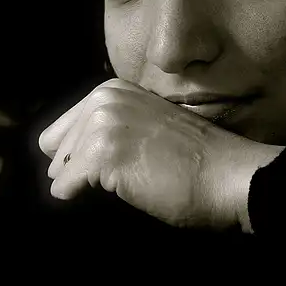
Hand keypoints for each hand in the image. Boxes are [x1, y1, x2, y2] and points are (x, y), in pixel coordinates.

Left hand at [38, 79, 284, 230]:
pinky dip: (85, 197)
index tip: (115, 165)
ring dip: (87, 184)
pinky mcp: (104, 153)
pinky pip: (64, 187)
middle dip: (80, 169)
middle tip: (125, 175)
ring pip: (59, 169)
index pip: (63, 128)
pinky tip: (123, 189)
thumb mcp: (147, 126)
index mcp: (114, 88)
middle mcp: (104, 98)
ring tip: (129, 180)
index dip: (81, 154)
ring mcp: (103, 123)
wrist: (229, 175)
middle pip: (55, 148)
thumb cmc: (196, 160)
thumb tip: (66, 160)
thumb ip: (111, 128)